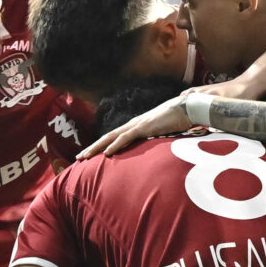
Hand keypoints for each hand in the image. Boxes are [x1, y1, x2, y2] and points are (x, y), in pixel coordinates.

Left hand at [84, 89, 208, 157]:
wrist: (187, 108)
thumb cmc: (178, 121)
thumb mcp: (163, 134)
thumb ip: (155, 140)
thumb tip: (153, 152)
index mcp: (136, 126)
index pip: (114, 137)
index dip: (100, 146)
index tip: (90, 155)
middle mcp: (132, 124)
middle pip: (107, 137)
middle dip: (92, 147)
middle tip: (78, 158)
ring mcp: (137, 124)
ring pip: (111, 137)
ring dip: (96, 148)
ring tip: (84, 157)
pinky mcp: (144, 127)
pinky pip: (126, 138)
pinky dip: (115, 145)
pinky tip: (106, 154)